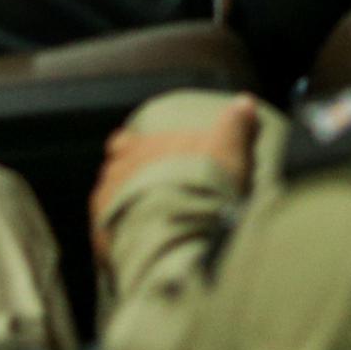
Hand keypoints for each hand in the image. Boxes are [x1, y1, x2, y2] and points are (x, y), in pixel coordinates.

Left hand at [91, 96, 257, 271]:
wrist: (184, 228)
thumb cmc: (205, 183)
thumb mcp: (230, 148)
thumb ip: (236, 125)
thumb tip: (245, 103)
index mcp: (139, 146)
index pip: (125, 142)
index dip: (134, 149)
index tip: (147, 157)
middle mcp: (115, 173)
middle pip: (115, 173)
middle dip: (132, 182)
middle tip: (156, 195)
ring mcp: (106, 207)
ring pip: (110, 204)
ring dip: (127, 210)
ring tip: (151, 223)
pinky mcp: (105, 238)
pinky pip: (109, 237)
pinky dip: (123, 239)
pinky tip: (142, 246)